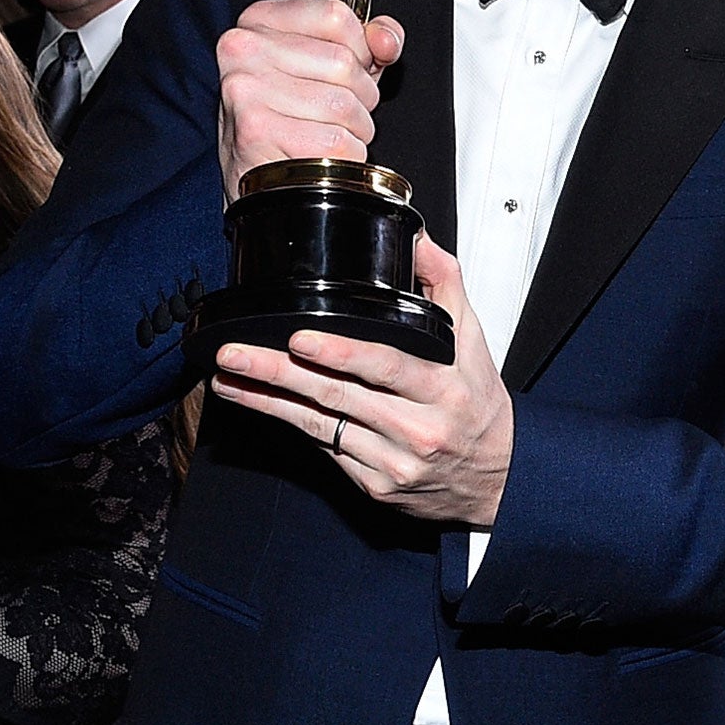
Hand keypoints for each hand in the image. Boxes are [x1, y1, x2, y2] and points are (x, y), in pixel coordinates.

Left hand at [209, 236, 514, 527]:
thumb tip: (417, 238)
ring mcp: (393, 461)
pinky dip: (287, 422)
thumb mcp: (474, 340)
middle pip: (338, 396)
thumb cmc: (478, 402)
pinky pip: (324, 448)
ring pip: (320, 425)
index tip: (300, 338)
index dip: (341, 354)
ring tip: (229, 377)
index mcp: (444, 386)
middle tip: (236, 355)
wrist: (495, 477)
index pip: (388, 367)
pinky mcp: (373, 485)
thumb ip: (445, 284)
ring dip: (268, 399)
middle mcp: (418, 427)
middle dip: (279, 373)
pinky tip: (257, 404)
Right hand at [216, 0, 405, 198]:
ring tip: (326, 133)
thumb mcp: (330, 65)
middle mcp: (244, 48)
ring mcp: (246, 89)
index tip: (348, 69)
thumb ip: (369, 42)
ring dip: (353, 129)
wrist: (254, 173)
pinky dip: (344, 155)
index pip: (337, 16)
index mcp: (260, 20)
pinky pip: (335, 142)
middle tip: (335, 112)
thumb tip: (385, 40)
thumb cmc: (291, 116)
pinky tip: (318, 155)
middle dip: (359, 96)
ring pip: (343, 105)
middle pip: (344, 63)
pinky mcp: (255, 131)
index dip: (360, 48)